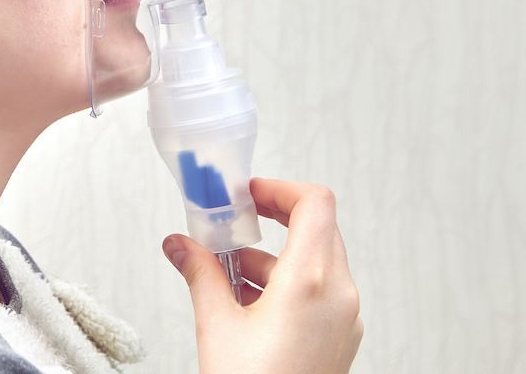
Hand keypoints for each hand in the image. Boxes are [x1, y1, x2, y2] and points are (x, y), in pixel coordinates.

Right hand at [162, 177, 363, 372]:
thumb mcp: (216, 324)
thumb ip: (199, 272)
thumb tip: (179, 245)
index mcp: (312, 281)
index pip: (314, 203)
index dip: (279, 188)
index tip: (247, 194)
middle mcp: (340, 294)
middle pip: (317, 228)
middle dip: (272, 221)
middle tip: (234, 224)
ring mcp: (346, 318)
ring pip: (317, 260)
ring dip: (274, 256)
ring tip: (228, 273)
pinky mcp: (341, 337)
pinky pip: (321, 290)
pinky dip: (287, 282)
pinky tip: (248, 302)